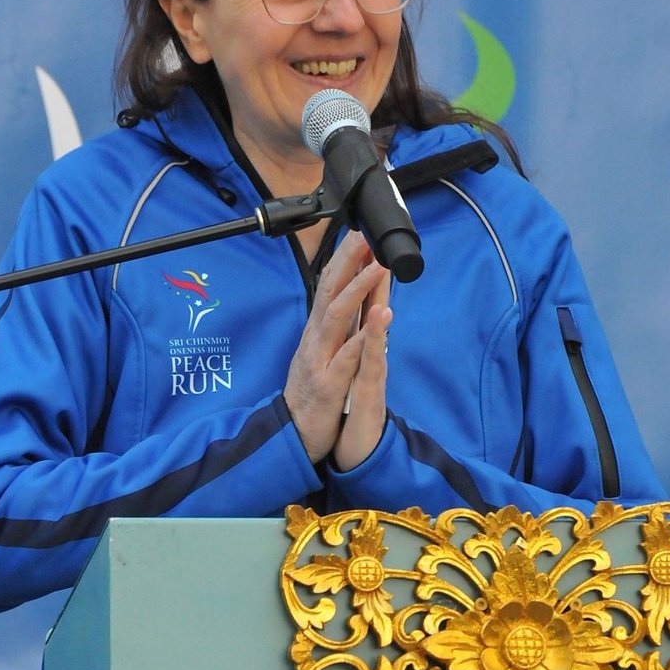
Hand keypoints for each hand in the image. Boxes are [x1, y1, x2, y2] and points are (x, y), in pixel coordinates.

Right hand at [283, 232, 385, 463]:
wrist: (292, 436)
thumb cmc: (309, 396)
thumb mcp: (318, 355)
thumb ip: (331, 329)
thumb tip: (342, 301)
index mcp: (317, 333)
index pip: (328, 288)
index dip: (343, 260)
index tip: (359, 233)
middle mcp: (315, 340)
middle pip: (330, 292)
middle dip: (349, 261)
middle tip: (366, 233)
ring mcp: (319, 361)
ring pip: (338, 318)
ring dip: (358, 289)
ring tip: (377, 266)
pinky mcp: (327, 385)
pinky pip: (345, 359)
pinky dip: (361, 338)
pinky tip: (376, 321)